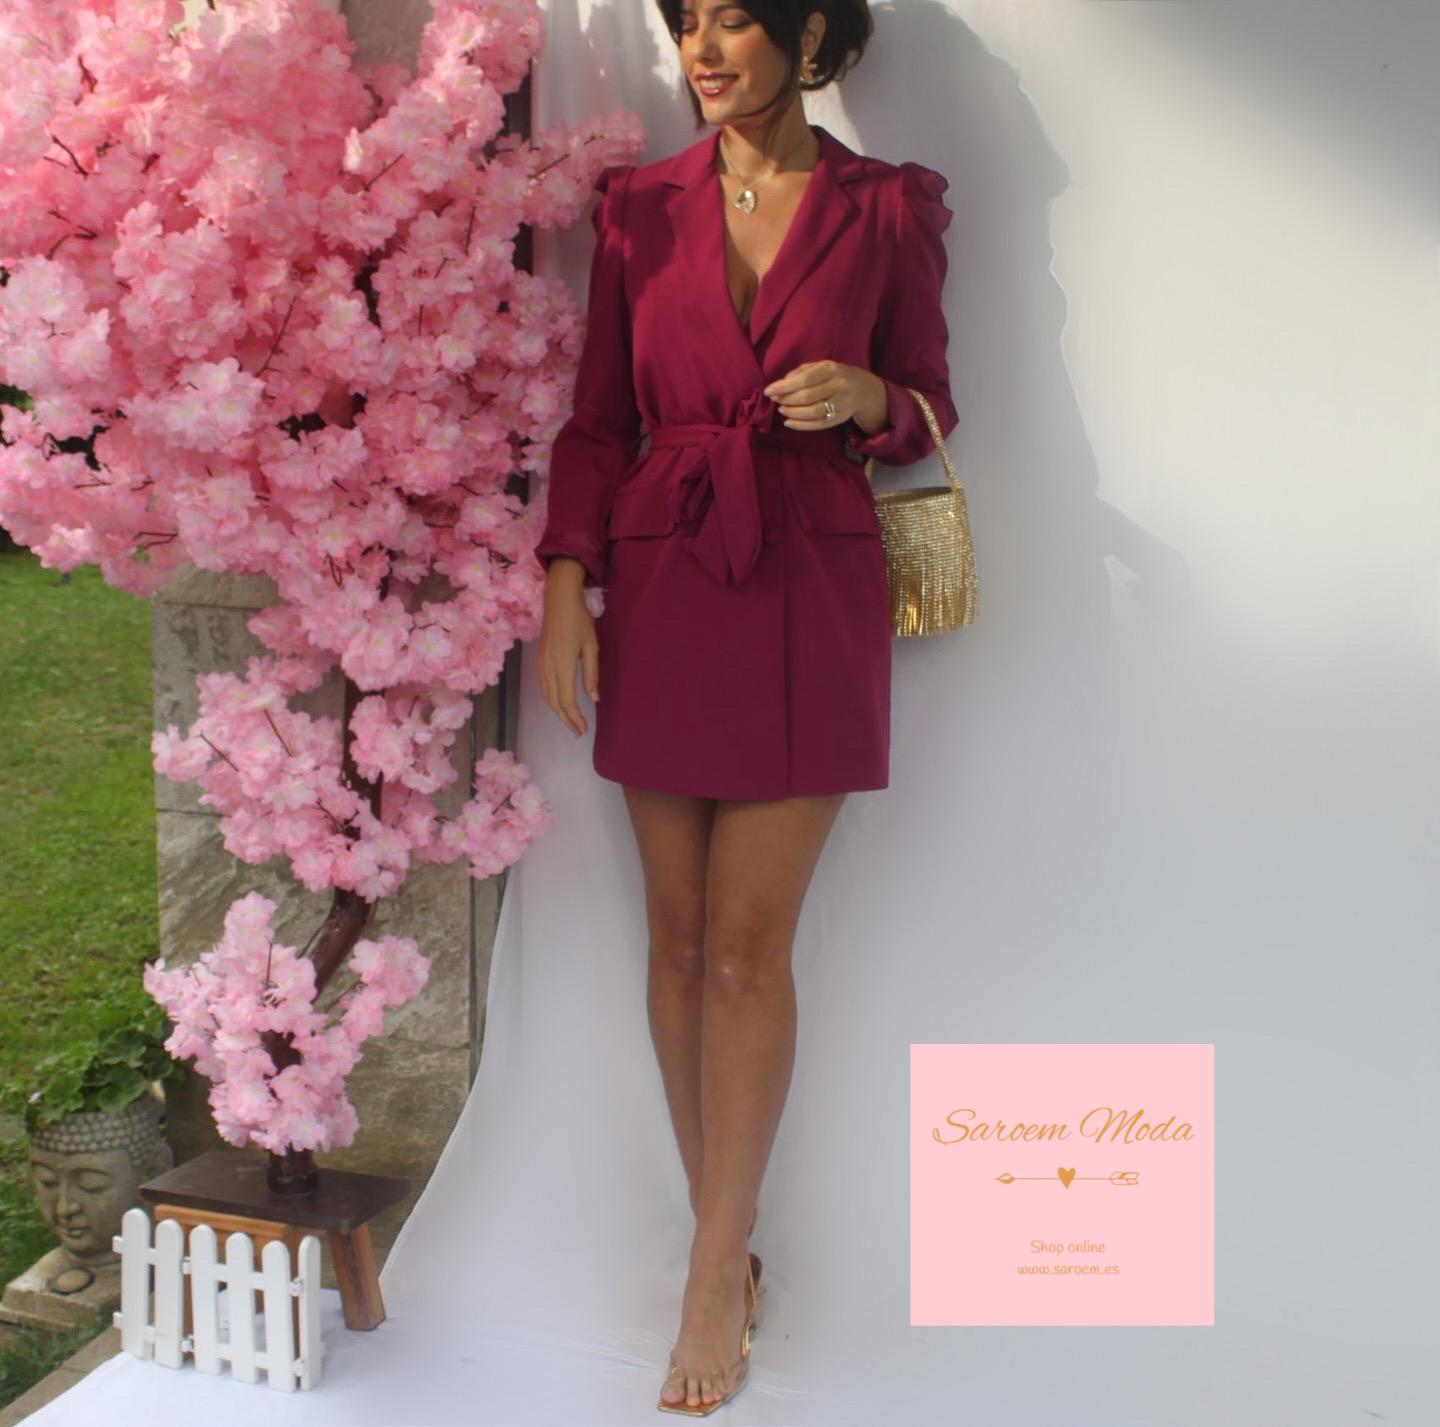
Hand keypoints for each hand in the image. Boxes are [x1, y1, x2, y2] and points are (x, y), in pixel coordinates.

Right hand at [537, 558, 598, 737]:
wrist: (558, 600)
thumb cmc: (579, 620)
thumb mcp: (592, 646)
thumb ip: (591, 674)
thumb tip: (594, 698)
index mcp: (563, 666)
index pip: (566, 700)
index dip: (574, 717)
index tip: (583, 729)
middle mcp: (548, 668)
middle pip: (554, 702)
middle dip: (566, 719)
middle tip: (578, 731)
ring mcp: (541, 664)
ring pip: (546, 696)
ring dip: (557, 712)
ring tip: (570, 722)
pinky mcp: (539, 660)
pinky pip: (542, 687)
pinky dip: (550, 700)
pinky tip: (558, 704)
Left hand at [762, 360, 889, 434]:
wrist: (864, 389)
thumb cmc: (836, 375)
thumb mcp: (822, 366)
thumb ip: (802, 371)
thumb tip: (781, 383)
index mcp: (831, 369)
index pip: (804, 379)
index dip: (784, 386)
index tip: (769, 391)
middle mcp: (838, 386)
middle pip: (807, 396)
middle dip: (787, 400)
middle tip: (776, 401)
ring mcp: (841, 404)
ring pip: (812, 412)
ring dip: (792, 413)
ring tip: (782, 410)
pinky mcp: (840, 418)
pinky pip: (818, 424)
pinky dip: (800, 425)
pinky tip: (789, 422)